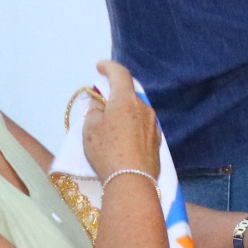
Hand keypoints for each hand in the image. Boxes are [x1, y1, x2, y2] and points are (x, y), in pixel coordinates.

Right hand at [81, 61, 161, 180]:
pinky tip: (123, 142)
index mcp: (126, 100)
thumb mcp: (90, 129)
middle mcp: (144, 108)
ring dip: (123, 114)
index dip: (109, 67)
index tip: (99, 66)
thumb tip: (98, 103)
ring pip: (136, 112)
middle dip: (114, 97)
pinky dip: (131, 128)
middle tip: (101, 105)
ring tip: (110, 129)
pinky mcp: (157, 141)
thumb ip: (93, 111)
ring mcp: (153, 125)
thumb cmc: (107, 151)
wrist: (132, 181)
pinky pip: (142, 127)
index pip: (120, 74)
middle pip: (128, 95)